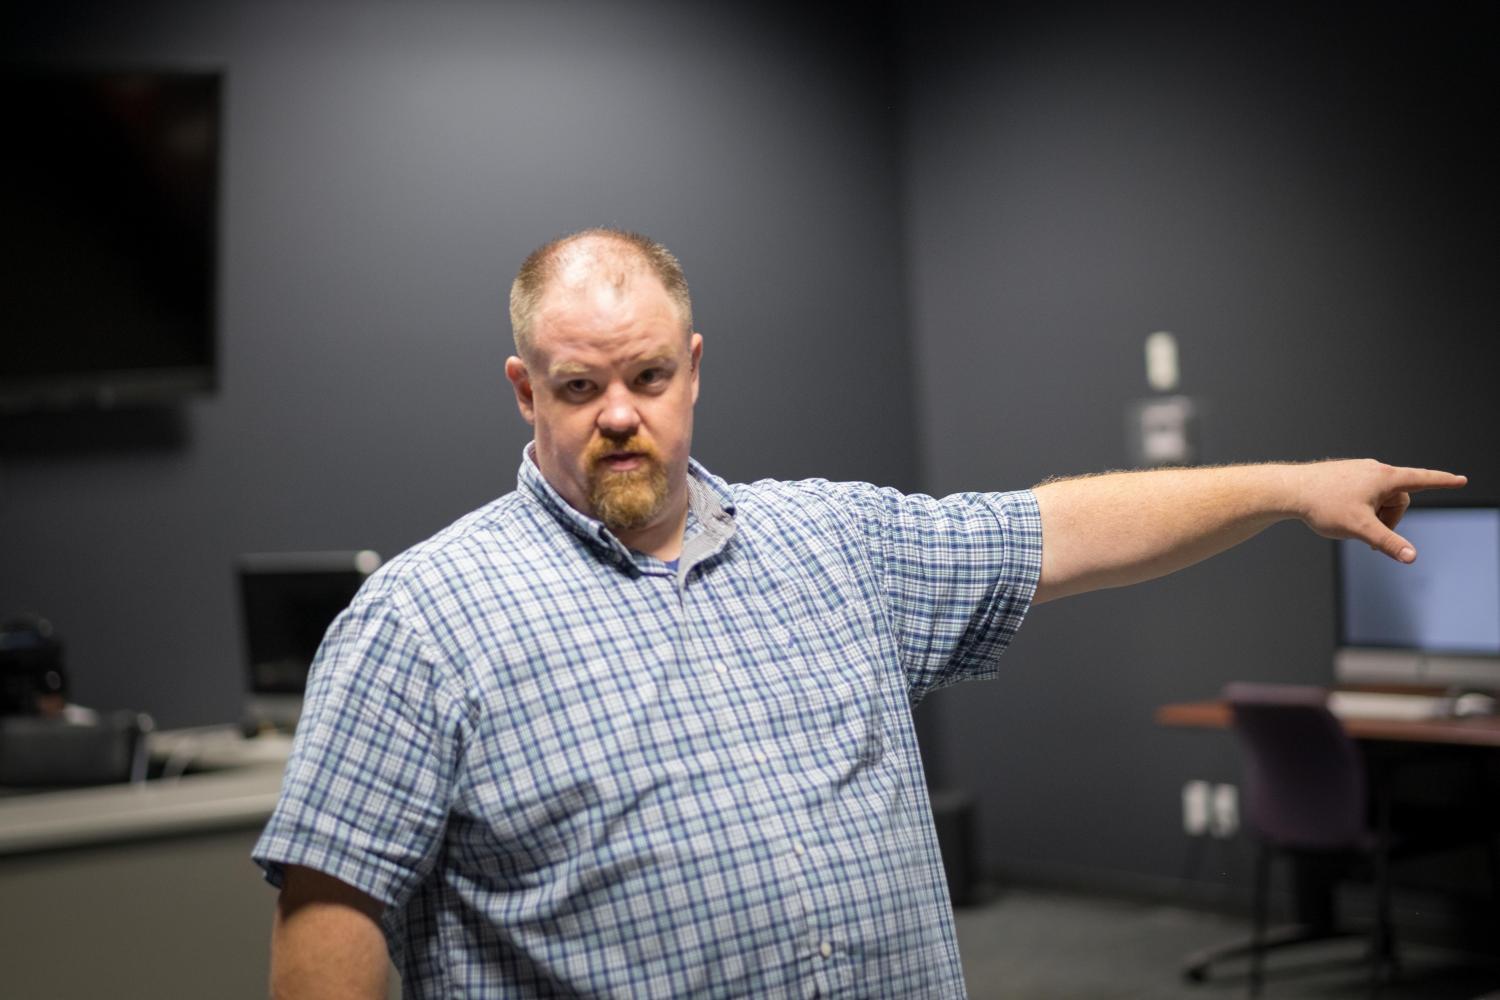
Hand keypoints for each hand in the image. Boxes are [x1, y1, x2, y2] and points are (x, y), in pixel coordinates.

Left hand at [1293, 459, 1466, 562]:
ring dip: (1373, 517)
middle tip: (1367, 537)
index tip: (1461, 480)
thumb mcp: (1360, 528)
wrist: (1289, 490)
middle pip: (1398, 500)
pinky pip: (1364, 496)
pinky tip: (1339, 515)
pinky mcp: (1345, 475)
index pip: (1422, 480)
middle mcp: (1374, 470)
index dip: (1443, 482)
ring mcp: (1359, 471)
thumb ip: (1388, 543)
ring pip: (1379, 500)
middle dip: (1388, 521)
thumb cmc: (1324, 505)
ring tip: (1349, 524)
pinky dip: (1361, 510)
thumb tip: (1412, 557)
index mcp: (1384, 478)